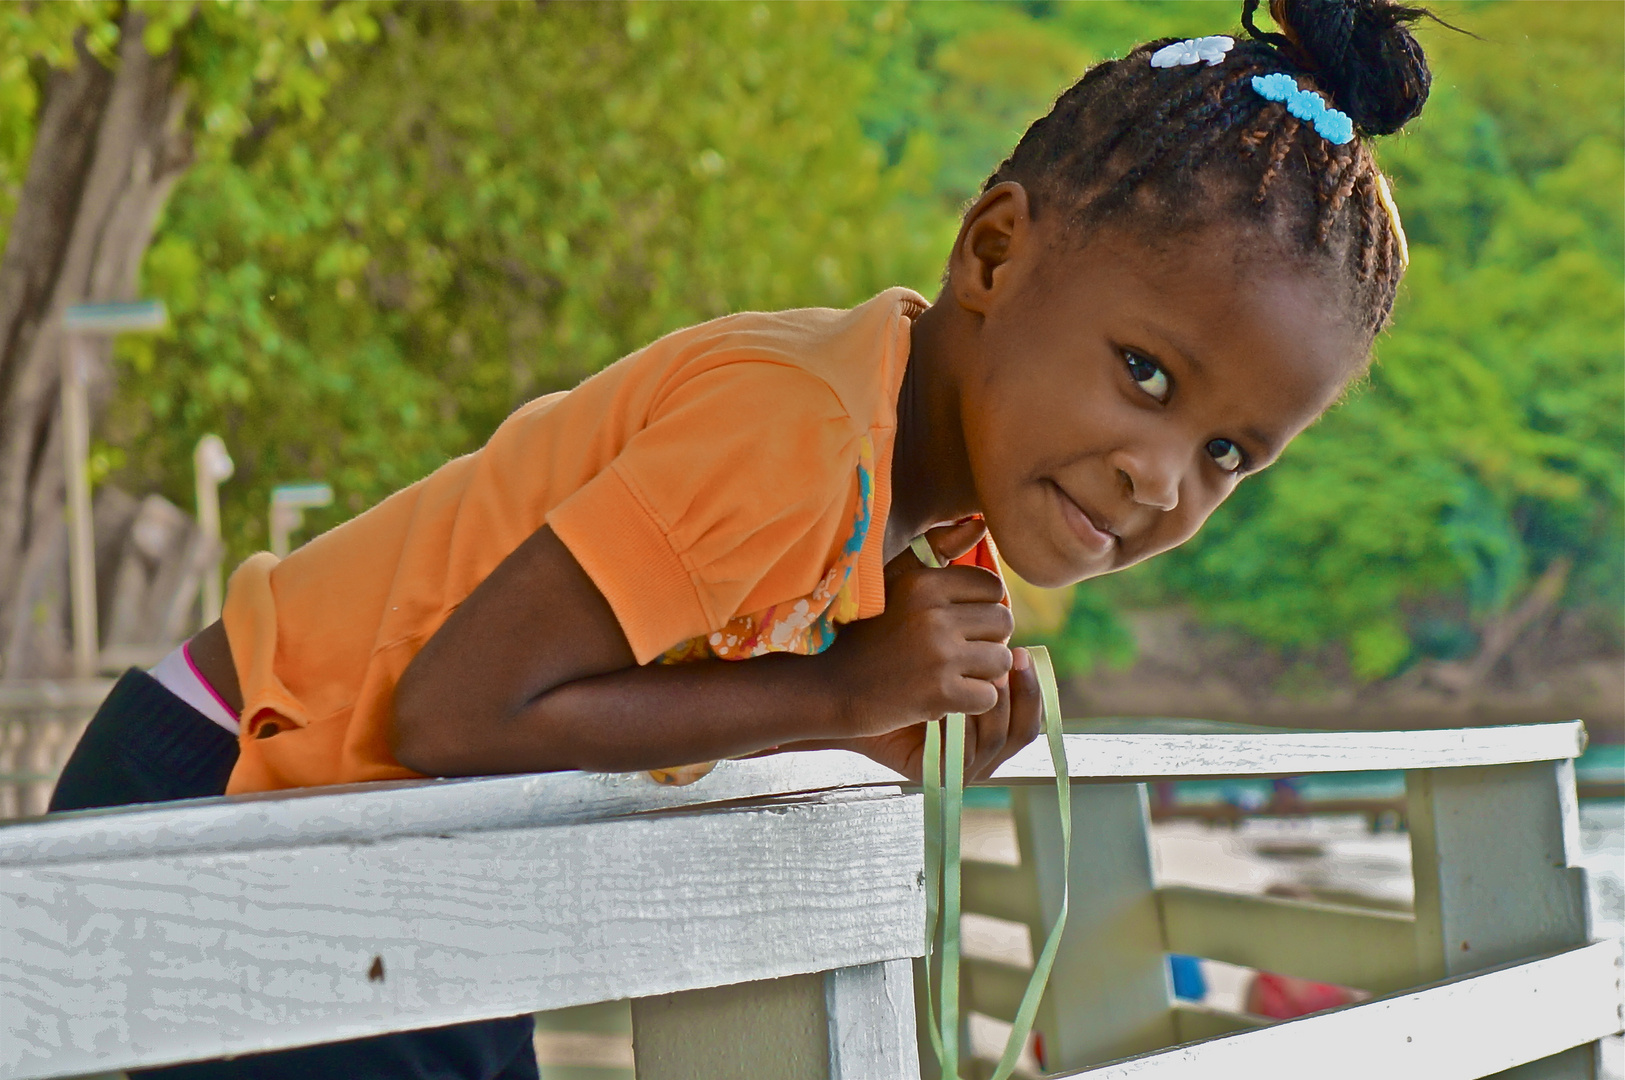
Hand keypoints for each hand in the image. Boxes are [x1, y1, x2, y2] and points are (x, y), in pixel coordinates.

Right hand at [818, 519, 1042, 779]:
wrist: (830, 688)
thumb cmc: (866, 631)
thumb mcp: (892, 579)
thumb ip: (936, 548)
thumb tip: (979, 524)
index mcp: (924, 583)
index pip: (992, 587)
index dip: (983, 606)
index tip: (960, 623)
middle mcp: (933, 615)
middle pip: (1003, 622)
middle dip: (988, 638)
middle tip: (960, 652)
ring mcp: (938, 655)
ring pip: (1000, 659)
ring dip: (983, 672)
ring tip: (954, 673)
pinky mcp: (940, 694)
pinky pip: (988, 696)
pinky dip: (973, 701)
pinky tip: (948, 696)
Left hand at [835, 644, 1042, 782]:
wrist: (848, 697)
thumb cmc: (896, 670)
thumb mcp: (946, 656)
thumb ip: (979, 648)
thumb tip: (1013, 620)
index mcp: (987, 727)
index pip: (1029, 715)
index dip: (1034, 687)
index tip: (1023, 650)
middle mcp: (980, 752)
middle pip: (1024, 732)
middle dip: (1026, 693)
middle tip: (1013, 657)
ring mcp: (963, 768)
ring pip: (1001, 740)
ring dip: (1000, 704)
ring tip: (990, 671)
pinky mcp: (941, 776)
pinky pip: (971, 752)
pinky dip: (971, 724)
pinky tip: (962, 697)